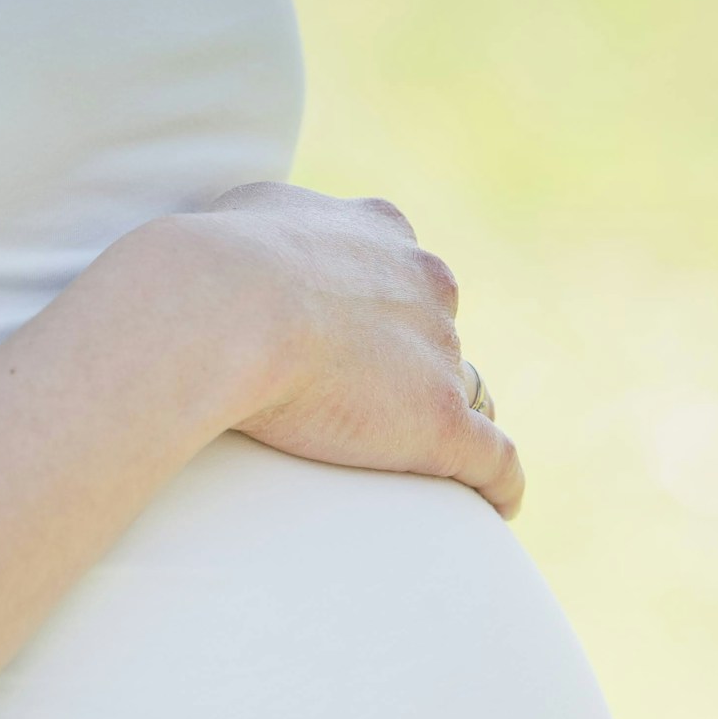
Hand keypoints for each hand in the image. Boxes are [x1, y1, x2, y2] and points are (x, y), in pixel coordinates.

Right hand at [162, 181, 526, 519]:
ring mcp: (440, 355)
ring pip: (465, 391)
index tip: (361, 340)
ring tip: (422, 463)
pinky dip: (499, 483)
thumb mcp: (251, 211)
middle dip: (414, 363)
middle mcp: (426, 284)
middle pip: (437, 332)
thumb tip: (266, 245)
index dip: (386, 309)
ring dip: (443, 419)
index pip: (405, 273)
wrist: (227, 309)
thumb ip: (281, 222)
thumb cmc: (218, 263)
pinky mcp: (442, 422)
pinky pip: (494, 458)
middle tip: (365, 404)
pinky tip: (499, 507)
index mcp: (382, 233)